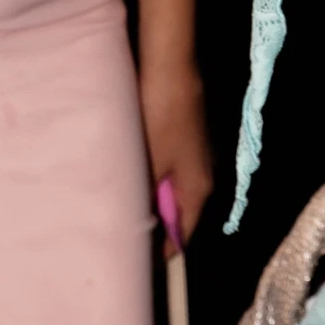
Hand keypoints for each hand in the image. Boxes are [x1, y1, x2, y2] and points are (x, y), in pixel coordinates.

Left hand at [139, 60, 212, 252]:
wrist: (170, 66)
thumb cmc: (160, 116)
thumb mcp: (149, 162)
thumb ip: (146, 199)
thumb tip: (139, 229)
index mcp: (198, 189)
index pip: (182, 235)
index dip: (160, 251)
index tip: (134, 259)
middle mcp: (202, 177)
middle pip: (178, 214)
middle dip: (153, 224)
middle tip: (122, 231)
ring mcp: (195, 157)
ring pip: (170, 191)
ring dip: (149, 199)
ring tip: (121, 204)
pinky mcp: (184, 140)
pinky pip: (168, 172)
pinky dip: (151, 178)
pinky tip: (129, 174)